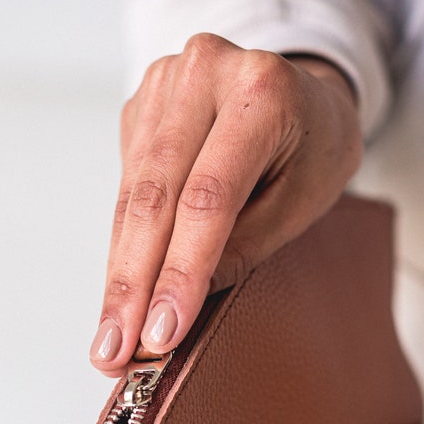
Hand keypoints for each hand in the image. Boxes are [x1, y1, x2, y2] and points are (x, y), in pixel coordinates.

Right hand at [89, 33, 361, 375]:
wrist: (302, 93)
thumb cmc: (313, 149)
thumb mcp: (303, 200)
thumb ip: (244, 248)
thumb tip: (178, 308)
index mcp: (261, 91)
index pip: (208, 198)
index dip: (180, 271)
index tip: (160, 333)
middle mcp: (203, 73)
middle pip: (154, 198)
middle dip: (132, 285)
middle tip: (114, 349)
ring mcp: (164, 86)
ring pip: (130, 198)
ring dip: (119, 274)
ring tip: (109, 336)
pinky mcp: (140, 108)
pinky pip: (125, 188)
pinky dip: (123, 246)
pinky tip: (120, 291)